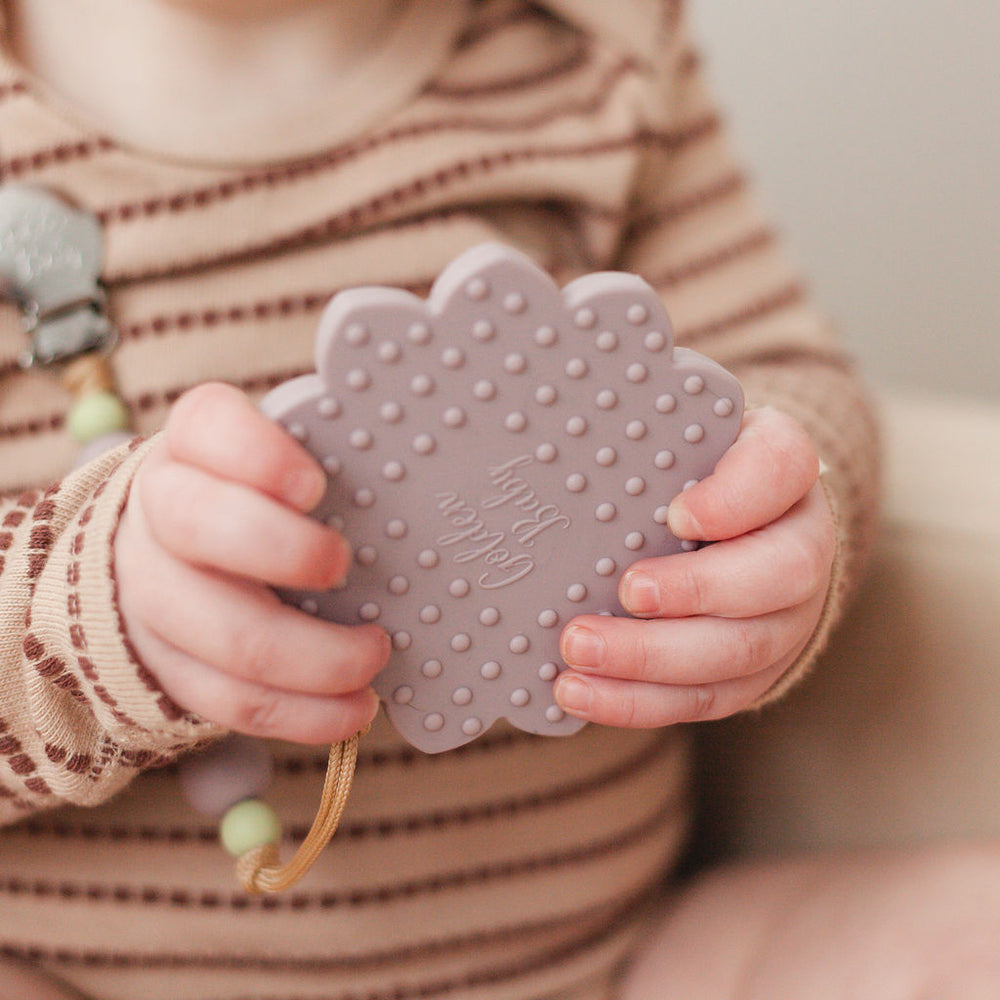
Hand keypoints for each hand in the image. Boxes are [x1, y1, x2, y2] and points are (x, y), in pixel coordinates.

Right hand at [114, 382, 388, 743]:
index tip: (314, 484)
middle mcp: (159, 514)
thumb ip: (340, 450)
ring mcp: (155, 597)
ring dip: (314, 656)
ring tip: (375, 652)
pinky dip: (305, 715)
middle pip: (199, 528)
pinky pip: (233, 703)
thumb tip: (431, 456)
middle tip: (344, 565)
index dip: (257, 455)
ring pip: (225, 635)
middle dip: (285, 552)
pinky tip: (356, 707)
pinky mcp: (172, 669)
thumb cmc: (260, 497)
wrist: (177, 554)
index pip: (206, 427)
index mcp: (193, 444)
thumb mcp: (285, 456)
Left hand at [553, 406, 835, 727]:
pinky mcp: (748, 676)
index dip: (738, 496)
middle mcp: (800, 548)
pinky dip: (637, 702)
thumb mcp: (681, 435)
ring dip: (652, 659)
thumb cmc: (691, 477)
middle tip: (624, 592)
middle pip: (776, 577)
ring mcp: (784, 622)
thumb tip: (565, 404)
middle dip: (695, 591)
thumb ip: (647, 424)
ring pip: (736, 652)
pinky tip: (577, 692)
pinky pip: (703, 700)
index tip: (678, 513)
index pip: (784, 467)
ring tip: (577, 653)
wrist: (732, 534)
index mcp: (784, 473)